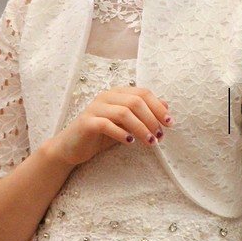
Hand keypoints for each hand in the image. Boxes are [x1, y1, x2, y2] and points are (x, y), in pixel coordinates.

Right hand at [46, 86, 172, 168]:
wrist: (72, 148)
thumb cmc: (101, 135)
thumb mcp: (126, 124)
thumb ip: (143, 113)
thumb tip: (166, 105)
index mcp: (117, 93)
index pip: (143, 93)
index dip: (158, 107)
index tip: (169, 123)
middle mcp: (106, 96)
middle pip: (136, 101)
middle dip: (152, 119)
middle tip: (160, 136)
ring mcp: (95, 108)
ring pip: (124, 112)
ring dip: (141, 128)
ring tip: (150, 142)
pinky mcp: (87, 122)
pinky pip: (107, 124)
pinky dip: (121, 133)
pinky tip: (130, 142)